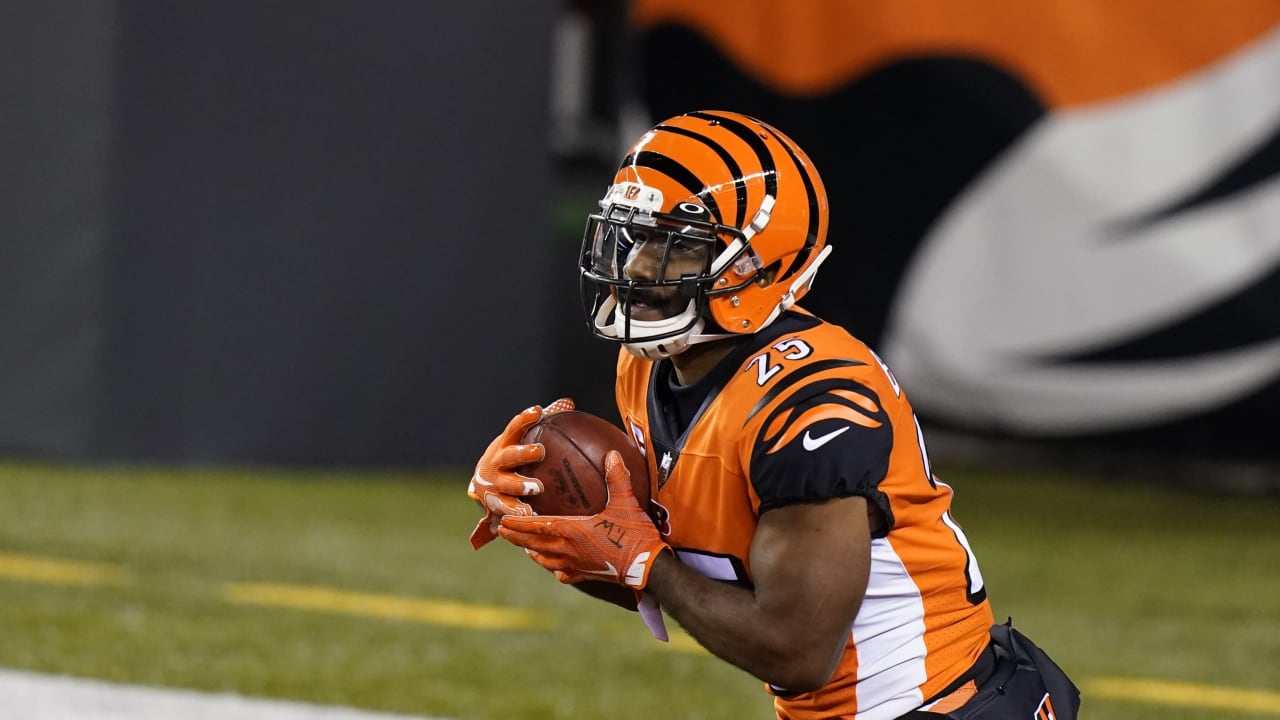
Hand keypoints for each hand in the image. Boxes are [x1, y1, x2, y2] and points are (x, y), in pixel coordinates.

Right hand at [468, 398, 574, 548]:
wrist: (483, 485)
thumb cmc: (513, 456)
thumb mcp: (522, 438)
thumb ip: (545, 421)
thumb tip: (567, 403)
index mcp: (505, 444)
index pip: (514, 428)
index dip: (524, 419)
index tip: (537, 411)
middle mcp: (497, 463)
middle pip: (509, 456)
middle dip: (523, 453)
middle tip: (540, 451)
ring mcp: (494, 484)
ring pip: (506, 484)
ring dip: (519, 486)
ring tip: (537, 488)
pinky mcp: (495, 504)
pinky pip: (506, 509)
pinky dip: (516, 512)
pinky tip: (530, 515)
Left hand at [499, 450, 667, 589]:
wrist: (646, 568)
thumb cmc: (634, 534)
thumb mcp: (626, 502)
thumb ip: (617, 477)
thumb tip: (611, 455)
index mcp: (571, 531)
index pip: (536, 525)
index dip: (517, 521)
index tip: (502, 518)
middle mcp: (567, 550)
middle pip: (532, 543)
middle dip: (515, 536)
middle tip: (500, 529)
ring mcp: (574, 565)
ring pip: (543, 559)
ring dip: (530, 550)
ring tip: (522, 545)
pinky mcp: (584, 575)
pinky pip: (561, 573)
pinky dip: (552, 567)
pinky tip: (553, 566)